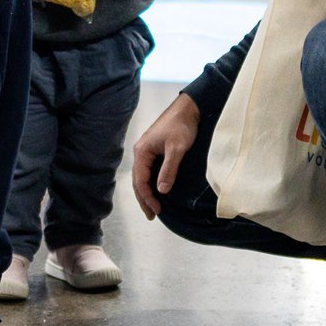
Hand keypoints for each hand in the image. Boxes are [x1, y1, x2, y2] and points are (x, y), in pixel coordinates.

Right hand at [131, 94, 200, 219]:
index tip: (157, 211)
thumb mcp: (177, 149)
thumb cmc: (182, 126)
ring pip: (142, 176)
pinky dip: (150, 183)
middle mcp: (140, 152)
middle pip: (138, 181)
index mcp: (142, 152)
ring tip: (152, 207)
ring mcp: (146, 150)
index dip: (147, 198)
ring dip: (146, 192)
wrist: (188, 109)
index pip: (140, 181)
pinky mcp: (153, 149)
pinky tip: (156, 190)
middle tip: (152, 216)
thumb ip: (168, 170)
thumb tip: (161, 191)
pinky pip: (148, 171)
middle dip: (144, 199)